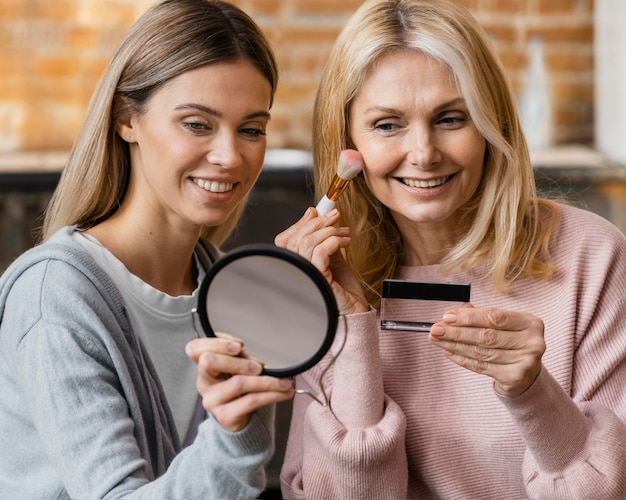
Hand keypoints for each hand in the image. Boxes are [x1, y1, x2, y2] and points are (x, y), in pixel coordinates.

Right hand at [185, 337, 293, 431]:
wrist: (241, 416)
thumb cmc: (239, 385)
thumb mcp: (238, 366)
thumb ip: (242, 358)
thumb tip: (258, 361)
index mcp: (205, 366)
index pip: (194, 348)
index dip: (215, 343)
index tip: (239, 345)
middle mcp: (204, 382)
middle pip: (209, 362)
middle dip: (238, 360)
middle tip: (260, 366)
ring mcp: (212, 400)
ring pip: (238, 383)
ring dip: (266, 381)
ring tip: (284, 382)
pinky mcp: (225, 416)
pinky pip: (251, 401)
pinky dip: (272, 394)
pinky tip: (285, 392)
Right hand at [275, 207, 367, 314]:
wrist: (355, 310)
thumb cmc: (343, 289)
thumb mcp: (333, 257)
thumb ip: (323, 240)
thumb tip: (319, 217)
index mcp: (296, 265)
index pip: (285, 240)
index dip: (299, 223)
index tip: (316, 211)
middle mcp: (296, 271)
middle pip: (295, 238)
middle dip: (317, 222)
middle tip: (335, 215)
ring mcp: (306, 276)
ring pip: (307, 242)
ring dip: (330, 230)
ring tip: (345, 232)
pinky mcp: (318, 280)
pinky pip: (320, 252)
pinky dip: (334, 241)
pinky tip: (345, 242)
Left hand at [428, 304, 545, 396]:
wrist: (526, 373)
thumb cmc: (511, 342)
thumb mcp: (503, 326)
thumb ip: (479, 316)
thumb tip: (452, 315)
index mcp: (530, 323)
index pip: (494, 317)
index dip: (469, 317)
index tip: (447, 316)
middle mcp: (532, 342)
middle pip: (486, 336)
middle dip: (456, 332)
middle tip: (435, 329)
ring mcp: (525, 362)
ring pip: (481, 352)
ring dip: (454, 345)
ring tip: (437, 340)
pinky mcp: (515, 378)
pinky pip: (481, 367)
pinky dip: (461, 359)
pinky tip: (448, 352)